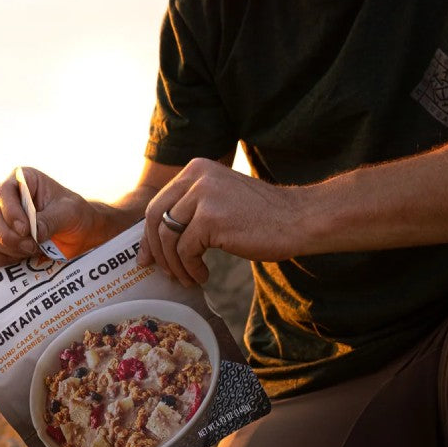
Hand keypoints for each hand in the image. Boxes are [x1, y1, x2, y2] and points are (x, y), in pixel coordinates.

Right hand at [0, 167, 103, 266]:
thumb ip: (50, 220)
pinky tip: (17, 259)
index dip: (10, 212)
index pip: (3, 192)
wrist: (78, 233)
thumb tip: (32, 233)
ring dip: (8, 249)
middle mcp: (5, 198)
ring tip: (32, 250)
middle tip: (32, 246)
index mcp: (22, 180)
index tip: (25, 229)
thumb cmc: (75, 214)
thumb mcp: (69, 213)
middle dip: (10, 236)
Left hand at [140, 158, 309, 285]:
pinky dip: (191, 268)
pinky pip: (186, 250)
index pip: (158, 203)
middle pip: (155, 218)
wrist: (298, 219)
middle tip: (164, 272)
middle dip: (156, 250)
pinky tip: (204, 275)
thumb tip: (158, 239)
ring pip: (167, 237)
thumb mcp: (221, 199)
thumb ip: (192, 208)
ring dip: (175, 264)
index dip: (149, 235)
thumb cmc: (262, 217)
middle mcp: (196, 176)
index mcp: (196, 168)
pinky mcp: (211, 218)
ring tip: (188, 278)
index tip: (149, 257)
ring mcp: (203, 195)